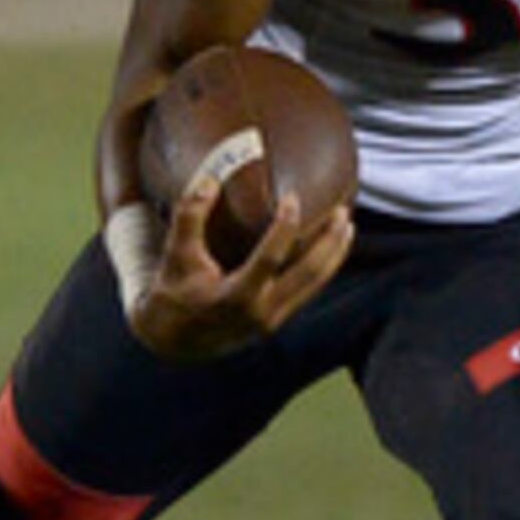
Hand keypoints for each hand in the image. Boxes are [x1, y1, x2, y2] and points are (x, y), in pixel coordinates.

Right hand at [127, 169, 352, 361]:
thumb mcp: (175, 254)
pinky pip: (308, 290)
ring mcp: (272, 319)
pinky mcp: (277, 320)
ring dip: (334, 254)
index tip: (293, 198)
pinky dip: (323, 266)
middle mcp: (260, 312)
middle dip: (329, 242)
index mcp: (235, 297)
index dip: (285, 227)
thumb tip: (209, 180)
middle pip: (309, 274)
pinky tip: (330, 246)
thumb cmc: (173, 292)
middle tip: (342, 211)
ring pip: (315, 285)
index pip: (270, 259)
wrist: (173, 340)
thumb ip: (189, 216)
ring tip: (346, 224)